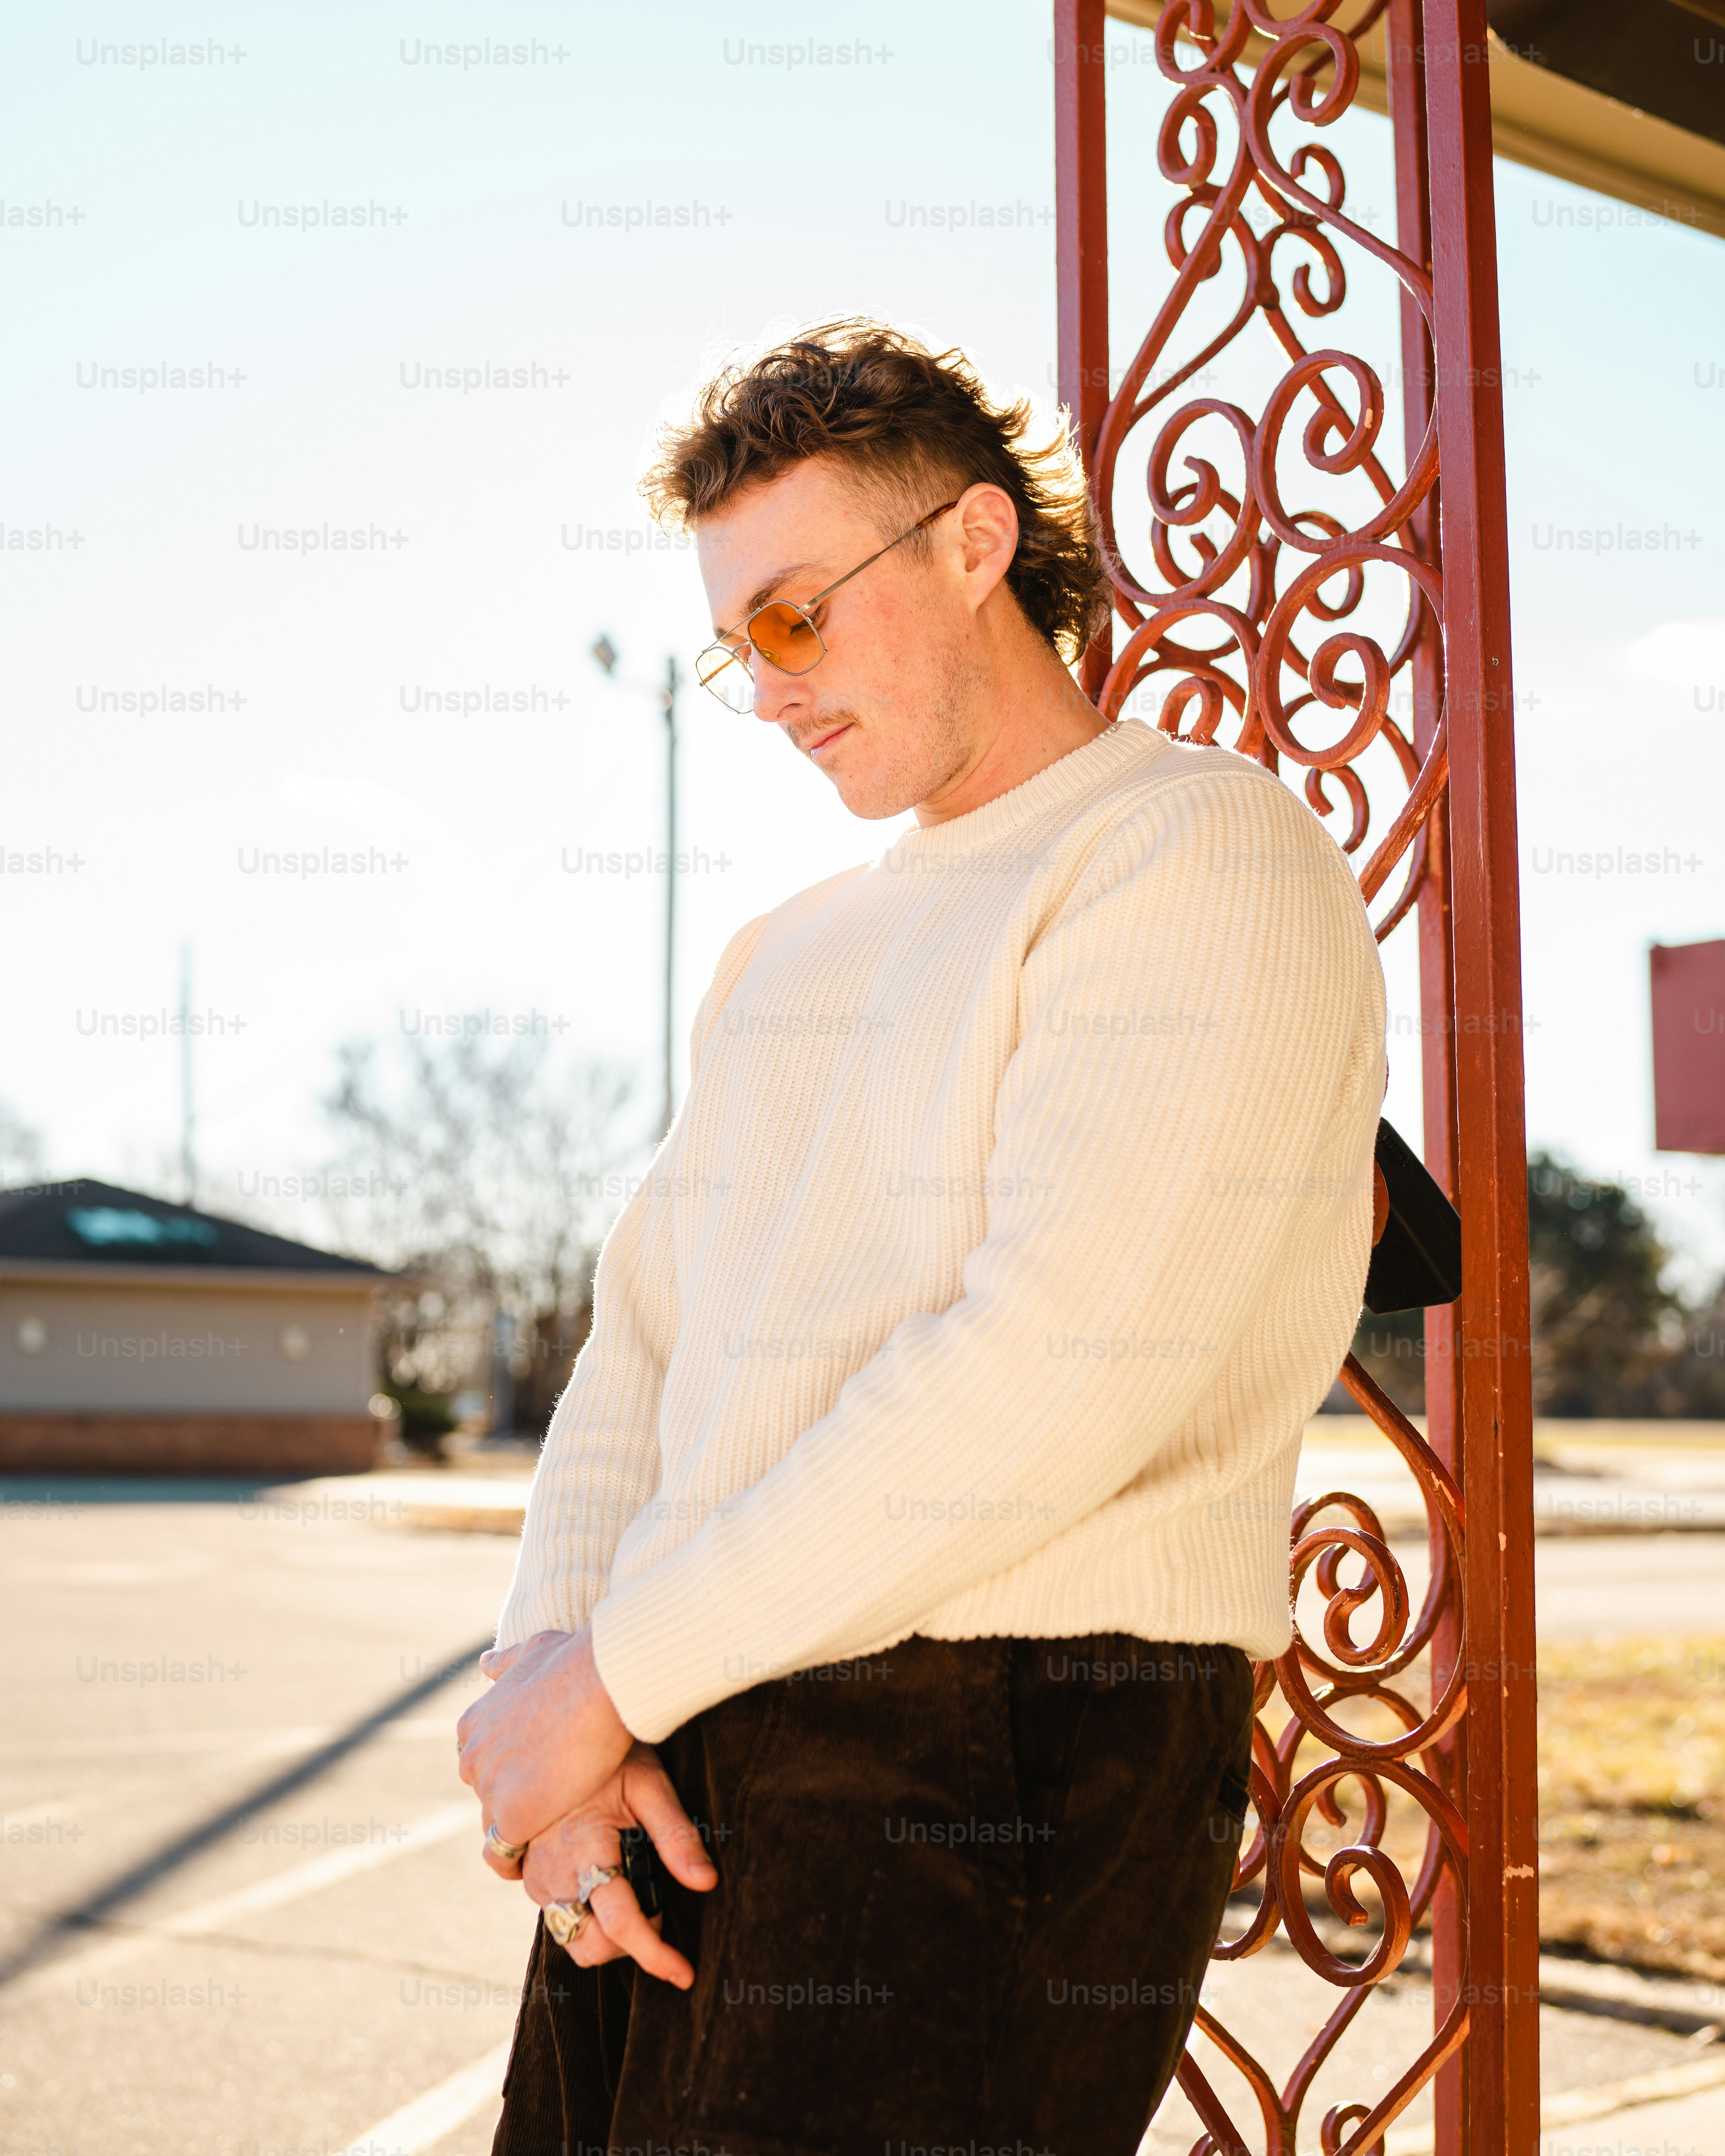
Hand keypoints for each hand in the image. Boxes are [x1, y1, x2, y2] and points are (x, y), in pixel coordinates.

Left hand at [457, 1628, 632, 1865]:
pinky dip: (517, 1862)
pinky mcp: (512, 1818)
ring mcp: (489, 1789)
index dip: (513, 1771)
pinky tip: (539, 1861)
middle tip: (555, 1800)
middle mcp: (472, 1758)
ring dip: (520, 1830)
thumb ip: (508, 1662)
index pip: (483, 1763)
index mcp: (473, 1724)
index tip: (541, 1773)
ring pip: (495, 1826)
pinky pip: (503, 1855)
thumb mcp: (534, 1651)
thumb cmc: (574, 1663)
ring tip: (554, 1835)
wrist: (598, 1682)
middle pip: (487, 1795)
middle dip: (515, 1800)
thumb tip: (486, 1663)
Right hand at [524, 1744, 717, 1987]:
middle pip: (591, 1945)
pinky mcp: (525, 1871)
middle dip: (629, 1945)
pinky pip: (555, 1913)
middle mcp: (551, 1872)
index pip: (621, 1923)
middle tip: (658, 1906)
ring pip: (571, 1935)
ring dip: (606, 1931)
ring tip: (635, 1886)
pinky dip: (584, 1912)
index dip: (656, 1956)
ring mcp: (533, 1875)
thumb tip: (707, 1883)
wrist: (557, 1725)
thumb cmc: (612, 1752)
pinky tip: (606, 1877)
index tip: (685, 1975)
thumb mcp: (650, 1784)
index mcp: (584, 1850)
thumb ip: (676, 1837)